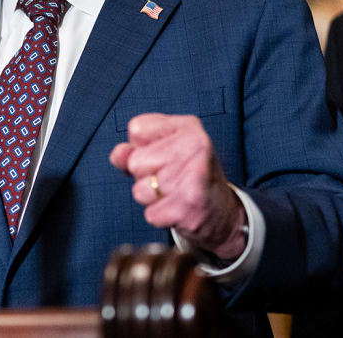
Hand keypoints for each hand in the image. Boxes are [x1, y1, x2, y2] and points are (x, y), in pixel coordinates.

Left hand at [109, 113, 246, 260]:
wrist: (222, 212)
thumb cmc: (186, 176)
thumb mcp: (162, 151)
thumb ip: (133, 149)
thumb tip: (119, 154)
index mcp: (186, 126)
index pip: (136, 129)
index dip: (140, 147)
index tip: (161, 154)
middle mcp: (195, 146)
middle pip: (135, 162)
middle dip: (145, 175)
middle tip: (170, 178)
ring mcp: (194, 177)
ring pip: (140, 190)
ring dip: (152, 198)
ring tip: (174, 193)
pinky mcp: (191, 206)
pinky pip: (151, 214)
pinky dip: (160, 216)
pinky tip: (178, 209)